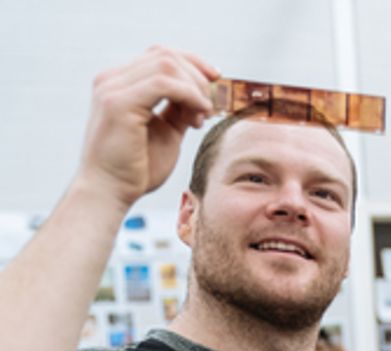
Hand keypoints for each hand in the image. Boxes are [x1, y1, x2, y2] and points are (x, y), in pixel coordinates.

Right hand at [75, 47, 219, 207]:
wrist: (110, 192)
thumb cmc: (137, 168)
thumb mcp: (167, 132)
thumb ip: (180, 110)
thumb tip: (202, 96)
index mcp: (120, 83)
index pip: (160, 55)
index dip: (194, 64)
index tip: (216, 84)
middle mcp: (112, 79)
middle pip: (166, 55)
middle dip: (198, 77)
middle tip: (210, 108)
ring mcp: (112, 88)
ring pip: (167, 64)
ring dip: (195, 87)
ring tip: (202, 116)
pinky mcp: (118, 103)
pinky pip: (164, 83)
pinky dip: (190, 95)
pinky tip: (197, 117)